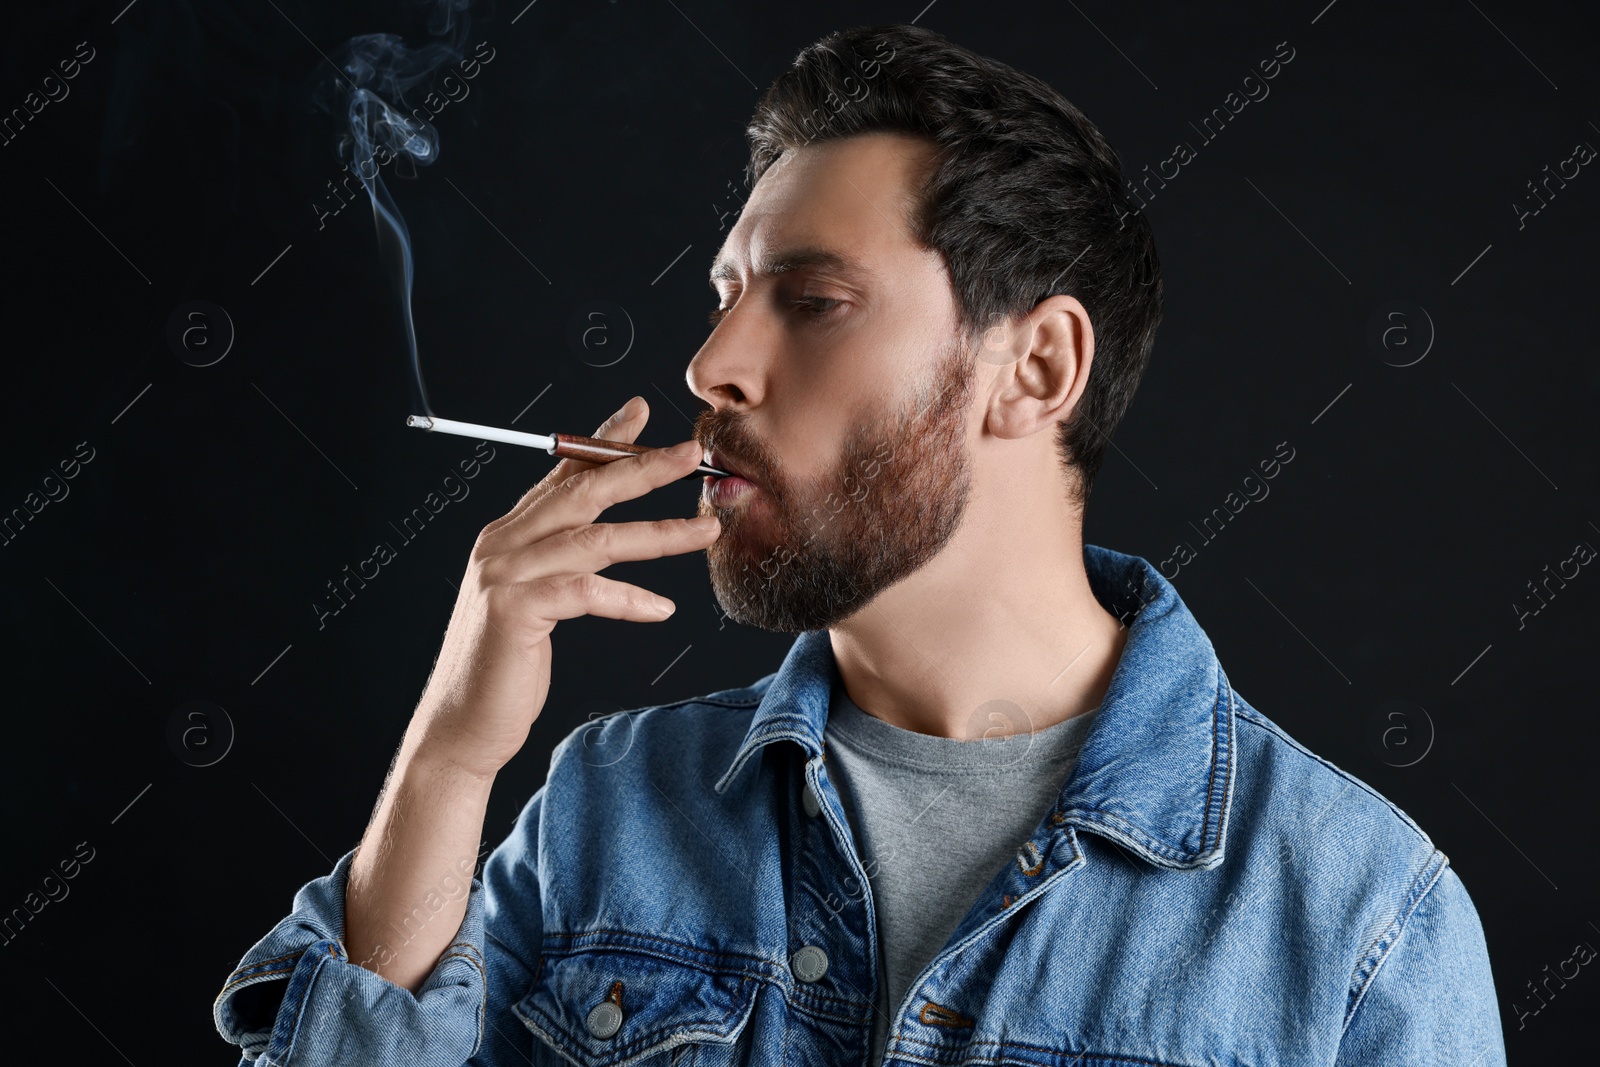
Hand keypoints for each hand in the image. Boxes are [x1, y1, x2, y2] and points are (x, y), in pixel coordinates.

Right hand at [409, 396, 718, 776]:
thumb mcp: (536, 599)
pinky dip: (629, 598)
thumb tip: (605, 535)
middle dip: (640, 467)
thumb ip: (562, 561)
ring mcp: (506, 575)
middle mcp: (503, 543)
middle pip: (582, 491)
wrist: (463, 724)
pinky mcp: (515, 611)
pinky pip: (586, 592)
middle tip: (689, 453)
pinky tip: (661, 609)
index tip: (641, 415)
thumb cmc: (506, 663)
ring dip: (657, 532)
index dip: (602, 440)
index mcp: (508, 533)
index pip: (562, 473)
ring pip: (595, 539)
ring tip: (704, 530)